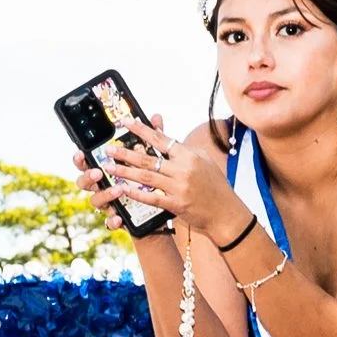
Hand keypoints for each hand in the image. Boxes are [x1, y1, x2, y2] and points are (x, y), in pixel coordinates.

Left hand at [87, 116, 251, 242]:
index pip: (161, 139)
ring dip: (124, 171)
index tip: (126, 122)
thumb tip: (167, 138)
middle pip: (148, 158)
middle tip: (108, 149)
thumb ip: (184, 151)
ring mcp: (179, 187)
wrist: (227, 214)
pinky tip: (122, 189)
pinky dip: (135, 193)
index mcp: (189, 156)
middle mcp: (183, 169)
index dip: (142, 129)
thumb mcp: (203, 162)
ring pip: (145, 177)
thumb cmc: (216, 188)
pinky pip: (151, 197)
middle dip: (125, 153)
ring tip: (109, 167)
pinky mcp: (176, 205)